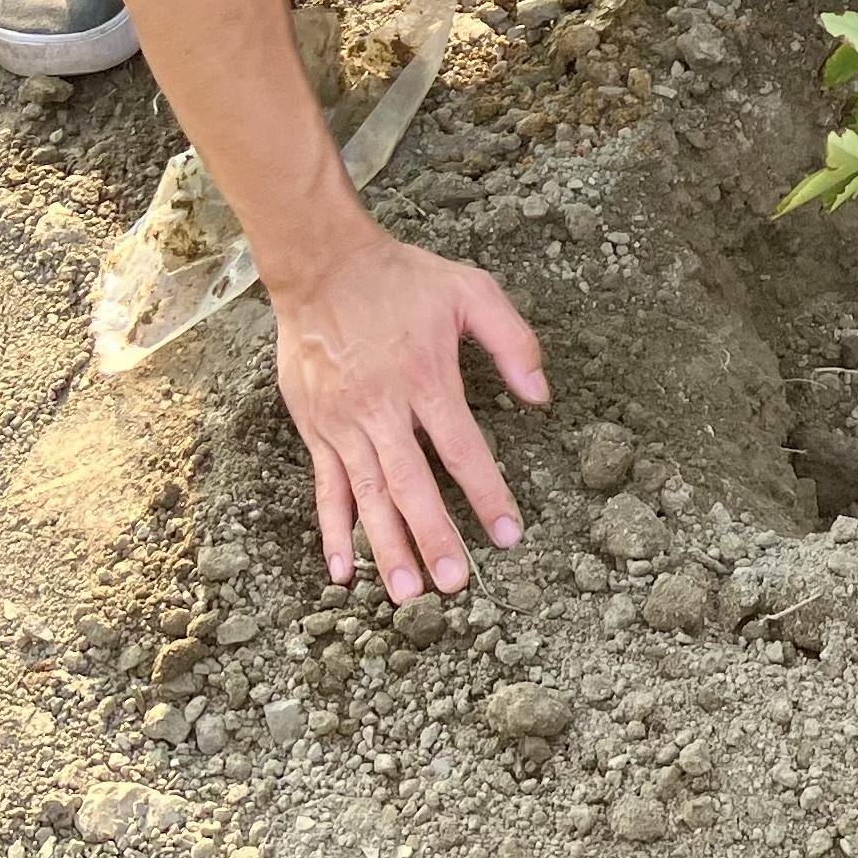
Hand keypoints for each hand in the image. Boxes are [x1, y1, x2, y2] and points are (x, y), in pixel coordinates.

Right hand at [267, 226, 547, 602]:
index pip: (462, 449)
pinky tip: (342, 570)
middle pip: (411, 485)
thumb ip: (512, 340)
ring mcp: (344, 422)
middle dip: (434, 539)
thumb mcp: (470, 289)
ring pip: (368, 496)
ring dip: (387, 546)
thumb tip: (540, 394)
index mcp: (426, 378)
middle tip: (453, 586)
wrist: (322, 265)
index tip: (508, 534)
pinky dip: (333, 531)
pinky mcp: (316, 428)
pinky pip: (325, 488)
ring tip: (406, 592)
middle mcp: (383, 409)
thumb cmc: (401, 279)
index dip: (486, 494)